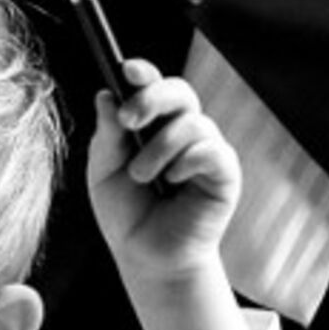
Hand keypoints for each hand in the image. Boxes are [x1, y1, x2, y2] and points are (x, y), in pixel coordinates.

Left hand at [83, 63, 240, 329]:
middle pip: (180, 90)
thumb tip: (106, 94)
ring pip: (192, 122)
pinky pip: (211, 150)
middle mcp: (182, 130)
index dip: (143, 72)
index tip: (127, 71)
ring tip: (143, 177)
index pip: (152, 85)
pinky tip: (173, 183)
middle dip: (152, 98)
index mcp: (152, 124)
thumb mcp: (104, 172)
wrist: (147, 258)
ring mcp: (206, 149)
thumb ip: (106, 136)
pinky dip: (186, 163)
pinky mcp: (224, 172)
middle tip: (128, 121)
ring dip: (159, 148)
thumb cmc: (127, 213)